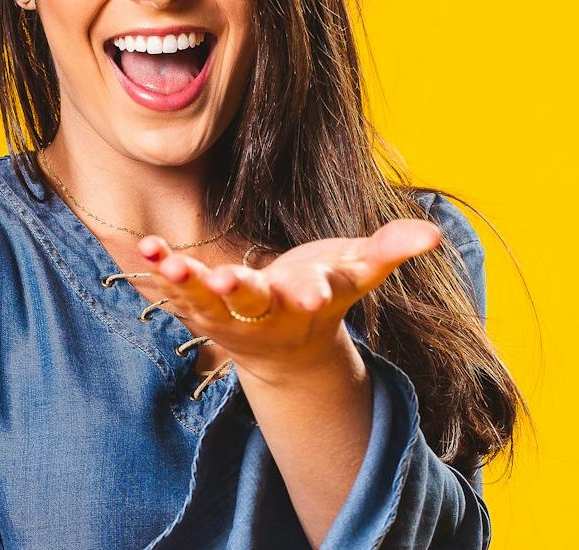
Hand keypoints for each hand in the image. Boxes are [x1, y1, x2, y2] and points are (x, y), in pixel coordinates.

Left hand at [137, 219, 441, 379]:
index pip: (317, 297)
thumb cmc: (324, 293)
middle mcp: (265, 313)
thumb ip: (391, 251)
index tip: (317, 292)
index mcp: (308, 303)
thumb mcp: (359, 273)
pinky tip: (145, 248)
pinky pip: (175, 292)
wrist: (285, 345)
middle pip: (251, 302)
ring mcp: (227, 314)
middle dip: (238, 289)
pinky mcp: (198, 308)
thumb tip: (432, 234)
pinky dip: (159, 273)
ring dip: (184, 281)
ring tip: (166, 259)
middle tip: (224, 278)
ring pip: (203, 300)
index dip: (317, 293)